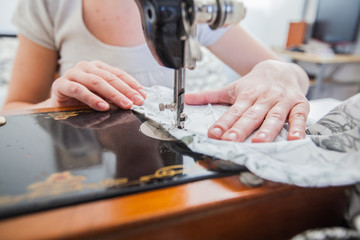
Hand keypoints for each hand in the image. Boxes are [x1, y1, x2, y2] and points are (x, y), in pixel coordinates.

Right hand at [49, 61, 145, 110]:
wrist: (58, 108)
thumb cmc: (82, 102)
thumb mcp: (102, 99)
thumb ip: (116, 98)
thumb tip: (136, 102)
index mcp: (98, 67)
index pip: (118, 74)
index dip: (132, 84)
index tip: (143, 95)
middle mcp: (86, 67)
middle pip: (110, 78)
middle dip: (125, 90)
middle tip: (136, 101)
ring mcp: (73, 74)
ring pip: (96, 82)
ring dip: (112, 94)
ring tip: (124, 104)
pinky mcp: (61, 84)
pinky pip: (78, 90)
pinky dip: (92, 99)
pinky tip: (102, 106)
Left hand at [185, 60, 309, 142]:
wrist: (281, 68)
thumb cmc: (254, 83)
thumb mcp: (231, 87)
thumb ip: (209, 95)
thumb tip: (186, 99)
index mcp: (246, 95)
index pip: (233, 111)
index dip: (223, 122)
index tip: (213, 134)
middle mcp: (264, 98)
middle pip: (251, 115)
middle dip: (241, 128)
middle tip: (231, 140)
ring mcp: (282, 101)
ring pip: (274, 116)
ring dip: (267, 130)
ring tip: (259, 142)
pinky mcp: (299, 104)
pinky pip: (299, 116)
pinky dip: (298, 127)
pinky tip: (295, 139)